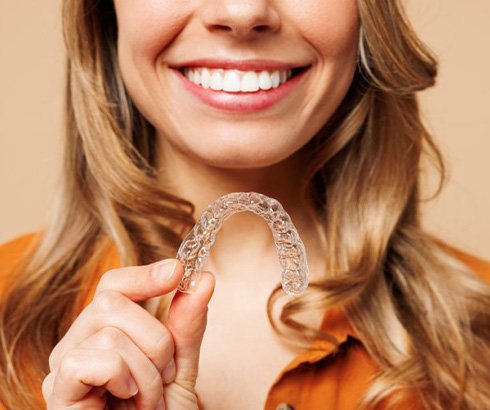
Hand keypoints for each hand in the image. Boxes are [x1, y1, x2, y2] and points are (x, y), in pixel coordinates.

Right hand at [41, 258, 214, 408]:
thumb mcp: (181, 366)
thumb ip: (187, 325)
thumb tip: (203, 278)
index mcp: (103, 332)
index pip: (113, 285)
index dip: (144, 275)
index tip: (177, 272)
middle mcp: (78, 343)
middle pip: (111, 301)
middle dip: (155, 339)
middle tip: (165, 373)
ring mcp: (64, 368)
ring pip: (109, 333)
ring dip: (146, 372)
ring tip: (148, 399)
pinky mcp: (58, 392)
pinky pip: (90, 360)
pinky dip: (121, 379)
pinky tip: (125, 400)